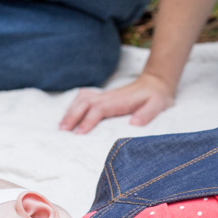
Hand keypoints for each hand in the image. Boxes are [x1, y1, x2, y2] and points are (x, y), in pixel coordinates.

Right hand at [59, 71, 175, 133]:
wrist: (155, 83)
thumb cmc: (155, 97)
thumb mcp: (157, 105)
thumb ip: (147, 114)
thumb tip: (134, 124)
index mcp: (118, 101)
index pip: (98, 110)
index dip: (88, 121)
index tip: (79, 133)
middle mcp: (107, 97)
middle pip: (84, 103)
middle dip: (72, 116)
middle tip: (62, 131)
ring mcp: (104, 96)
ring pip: (81, 100)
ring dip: (70, 111)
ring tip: (61, 127)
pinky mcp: (102, 98)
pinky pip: (83, 99)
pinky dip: (73, 105)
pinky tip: (68, 115)